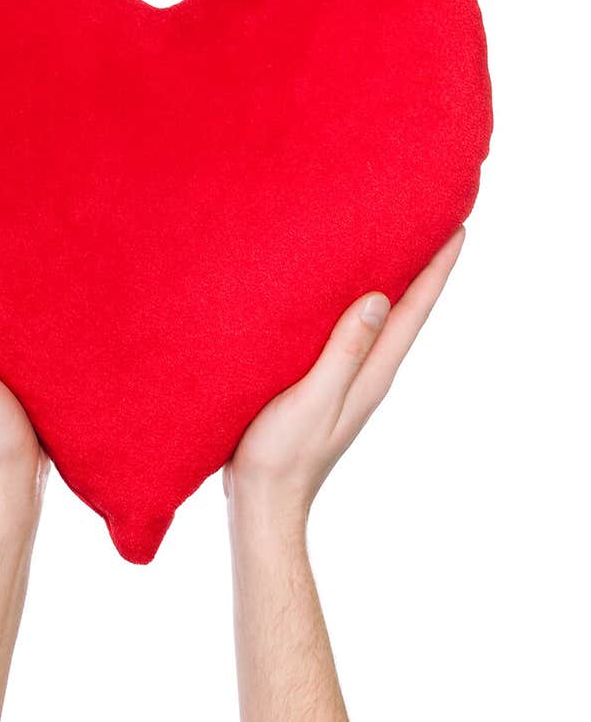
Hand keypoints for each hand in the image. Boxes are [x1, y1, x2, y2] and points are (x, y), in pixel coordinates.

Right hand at [225, 227, 465, 525]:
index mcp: (373, 374)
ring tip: (396, 243)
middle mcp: (369, 374)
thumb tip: (380, 298)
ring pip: (381, 322)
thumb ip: (344, 351)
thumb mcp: (313, 399)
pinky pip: (352, 335)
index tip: (458, 227)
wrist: (263, 501)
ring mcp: (349, 382)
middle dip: (423, 266)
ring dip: (393, 283)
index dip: (438, 269)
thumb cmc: (282, 456)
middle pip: (406, 311)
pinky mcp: (324, 385)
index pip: (415, 311)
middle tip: (432, 220)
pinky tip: (343, 295)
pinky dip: (359, 306)